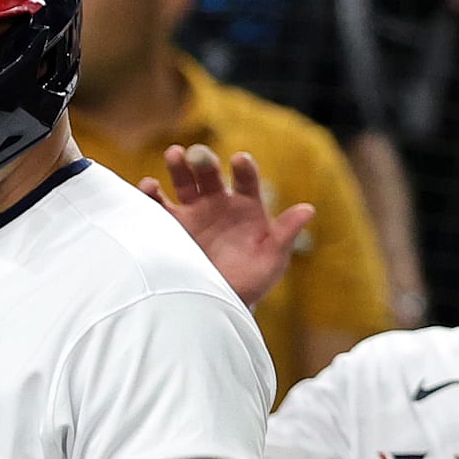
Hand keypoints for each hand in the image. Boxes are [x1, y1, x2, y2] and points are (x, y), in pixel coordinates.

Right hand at [140, 144, 314, 309]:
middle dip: (204, 162)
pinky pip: (159, 207)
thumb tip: (309, 209)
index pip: (247, 180)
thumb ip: (286, 233)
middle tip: (197, 154)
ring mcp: (194, 212)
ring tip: (174, 154)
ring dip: (178, 167)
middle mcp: (218, 202)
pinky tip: (149, 186)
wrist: (221, 303)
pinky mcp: (172, 227)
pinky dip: (152, 195)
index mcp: (247, 205)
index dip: (244, 169)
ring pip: (184, 183)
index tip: (240, 160)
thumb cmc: (252, 279)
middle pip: (210, 175)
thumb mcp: (272, 258)